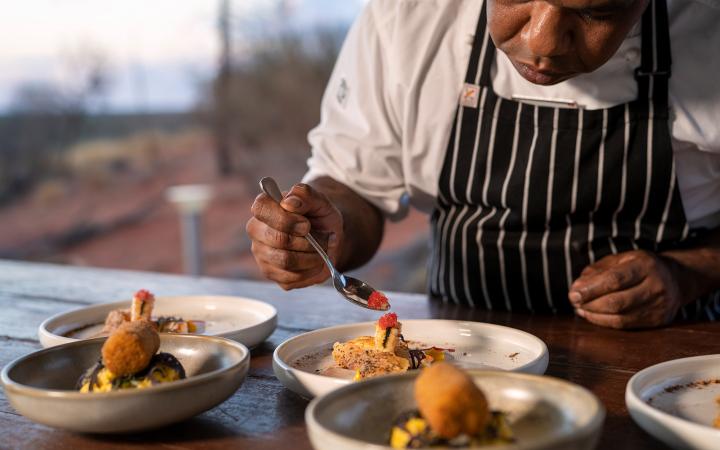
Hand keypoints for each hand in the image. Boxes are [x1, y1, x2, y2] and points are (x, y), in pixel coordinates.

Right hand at [246, 183, 343, 289]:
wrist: (328, 236)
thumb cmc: (320, 216)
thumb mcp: (320, 201)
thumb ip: (305, 195)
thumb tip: (289, 202)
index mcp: (264, 207)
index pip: (261, 209)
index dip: (286, 219)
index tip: (307, 225)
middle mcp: (257, 230)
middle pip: (278, 239)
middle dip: (308, 241)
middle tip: (323, 237)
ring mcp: (261, 254)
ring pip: (285, 261)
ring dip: (312, 256)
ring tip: (322, 249)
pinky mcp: (271, 274)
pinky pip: (291, 278)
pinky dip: (311, 270)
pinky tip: (315, 261)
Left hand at [568, 250, 683, 328]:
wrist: (676, 279)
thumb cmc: (640, 267)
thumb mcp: (620, 259)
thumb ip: (596, 271)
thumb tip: (577, 288)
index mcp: (645, 265)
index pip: (614, 280)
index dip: (591, 289)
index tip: (573, 294)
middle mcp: (656, 286)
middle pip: (617, 302)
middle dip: (590, 304)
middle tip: (574, 302)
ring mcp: (660, 306)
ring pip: (620, 317)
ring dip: (595, 315)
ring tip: (581, 309)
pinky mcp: (658, 321)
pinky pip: (626, 325)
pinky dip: (605, 322)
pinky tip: (593, 316)